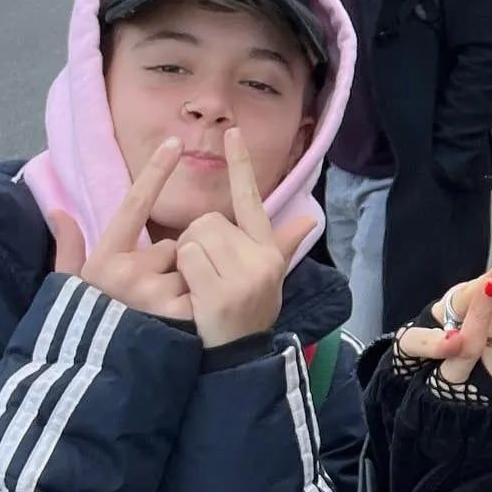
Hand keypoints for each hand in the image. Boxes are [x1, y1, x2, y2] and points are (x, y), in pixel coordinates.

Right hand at [48, 137, 193, 321]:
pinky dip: (200, 306)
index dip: (153, 174)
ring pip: (189, 269)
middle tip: (154, 301)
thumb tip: (56, 209)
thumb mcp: (74, 290)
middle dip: (172, 267)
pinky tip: (186, 327)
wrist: (103, 384)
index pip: (132, 207)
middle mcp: (128, 273)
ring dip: (187, 287)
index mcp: (105, 261)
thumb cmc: (89, 331)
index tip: (172, 142)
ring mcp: (155, 293)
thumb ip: (68, 249)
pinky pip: (202, 291)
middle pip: (173, 247)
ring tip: (168, 318)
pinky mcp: (181, 314)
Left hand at [174, 128, 316, 349]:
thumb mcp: (270, 278)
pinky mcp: (221, 291)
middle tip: (204, 272)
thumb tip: (309, 219)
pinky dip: (182, 274)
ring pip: (194, 237)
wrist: (240, 358)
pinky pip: (187, 258)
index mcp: (268, 250)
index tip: (233, 133)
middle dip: (195, 241)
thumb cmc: (248, 313)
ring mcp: (243, 275)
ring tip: (198, 285)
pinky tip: (192, 296)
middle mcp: (261, 258)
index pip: (252, 199)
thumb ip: (283, 244)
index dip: (241, 165)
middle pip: (208, 221)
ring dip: (186, 258)